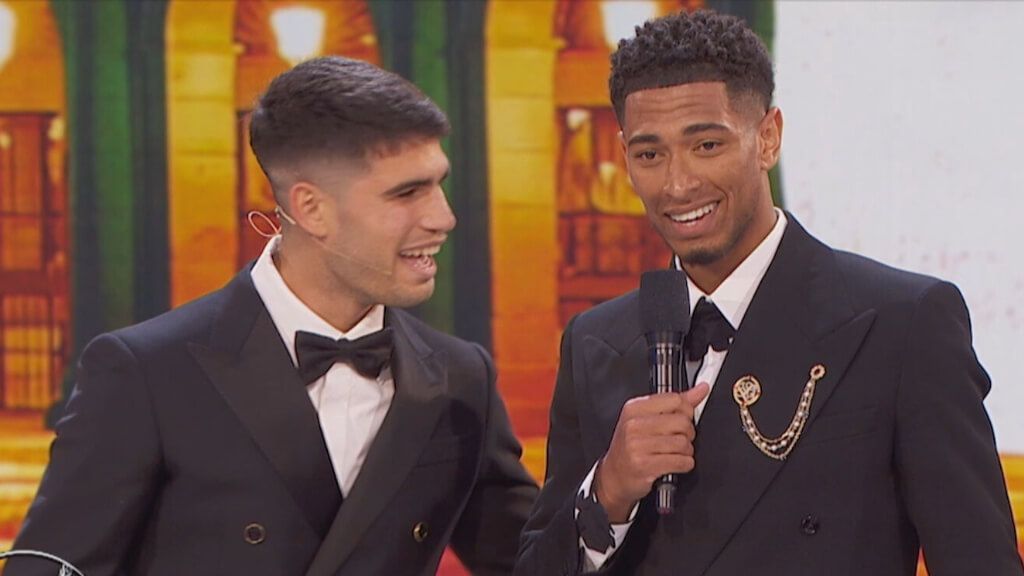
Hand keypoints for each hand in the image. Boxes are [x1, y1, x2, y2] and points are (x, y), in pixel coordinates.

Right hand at [594, 382, 709, 521]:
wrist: (614, 475)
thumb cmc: (631, 446)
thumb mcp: (646, 419)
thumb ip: (675, 403)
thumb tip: (701, 389)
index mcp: (634, 408)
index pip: (674, 399)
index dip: (685, 410)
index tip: (683, 418)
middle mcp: (634, 425)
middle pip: (682, 421)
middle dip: (688, 433)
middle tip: (679, 438)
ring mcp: (637, 445)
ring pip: (683, 442)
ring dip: (686, 451)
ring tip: (676, 452)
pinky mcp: (644, 465)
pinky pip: (680, 461)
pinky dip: (685, 464)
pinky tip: (676, 463)